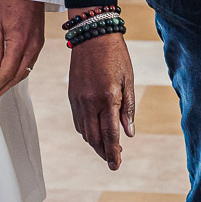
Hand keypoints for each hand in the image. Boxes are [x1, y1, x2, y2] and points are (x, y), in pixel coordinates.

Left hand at [0, 0, 45, 102]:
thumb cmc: (9, 2)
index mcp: (19, 43)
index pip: (7, 73)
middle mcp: (32, 47)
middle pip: (17, 76)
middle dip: (3, 89)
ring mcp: (38, 45)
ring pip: (25, 71)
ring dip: (11, 82)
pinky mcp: (40, 42)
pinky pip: (30, 63)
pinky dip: (20, 72)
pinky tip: (11, 73)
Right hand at [67, 30, 135, 169]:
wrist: (92, 35)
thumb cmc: (115, 55)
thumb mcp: (128, 80)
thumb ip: (128, 108)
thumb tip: (128, 133)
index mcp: (108, 98)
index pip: (110, 134)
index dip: (113, 153)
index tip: (116, 166)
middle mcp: (90, 102)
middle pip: (95, 138)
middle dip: (104, 152)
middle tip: (114, 159)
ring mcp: (78, 100)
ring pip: (84, 132)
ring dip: (95, 143)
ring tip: (106, 148)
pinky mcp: (72, 96)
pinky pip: (77, 121)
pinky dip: (85, 131)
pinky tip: (94, 132)